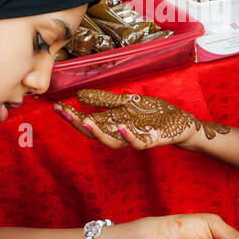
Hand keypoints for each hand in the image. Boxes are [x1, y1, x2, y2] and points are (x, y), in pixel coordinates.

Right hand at [54, 89, 223, 149]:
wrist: (182, 124)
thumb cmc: (155, 114)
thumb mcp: (127, 102)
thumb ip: (105, 101)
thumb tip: (79, 95)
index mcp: (114, 124)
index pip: (88, 122)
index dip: (72, 116)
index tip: (57, 107)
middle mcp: (121, 134)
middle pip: (95, 134)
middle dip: (78, 124)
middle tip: (64, 113)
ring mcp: (136, 139)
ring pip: (113, 143)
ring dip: (98, 133)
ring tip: (85, 121)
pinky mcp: (153, 141)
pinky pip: (139, 143)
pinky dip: (130, 137)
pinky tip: (121, 126)